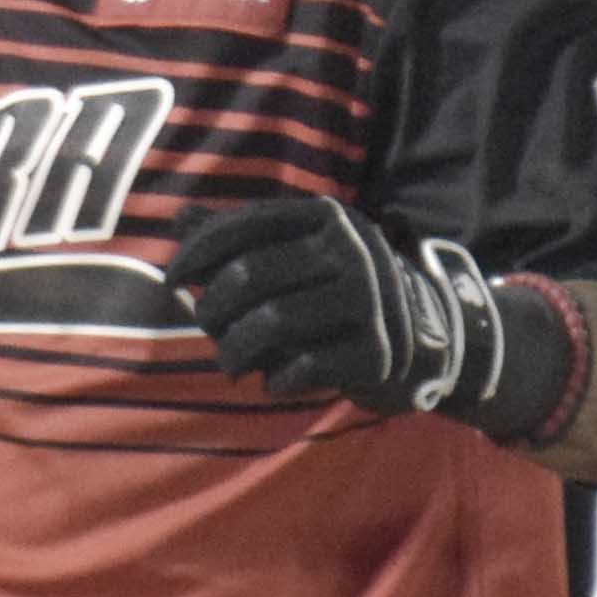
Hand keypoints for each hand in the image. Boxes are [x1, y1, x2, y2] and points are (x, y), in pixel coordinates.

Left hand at [171, 191, 557, 433]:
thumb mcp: (296, 256)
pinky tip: (274, 380)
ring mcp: (370, 297)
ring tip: (230, 364)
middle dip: (212, 310)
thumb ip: (241, 239)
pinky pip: (301, 366)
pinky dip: (275, 378)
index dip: (196, 253)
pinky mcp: (377, 349)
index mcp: (326, 216)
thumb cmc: (333, 296)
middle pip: (249, 276)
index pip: (243, 226)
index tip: (173, 281)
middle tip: (207, 331)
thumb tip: (178, 218)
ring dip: (234, 351)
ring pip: (270, 322)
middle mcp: (352, 248)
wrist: (423, 343)